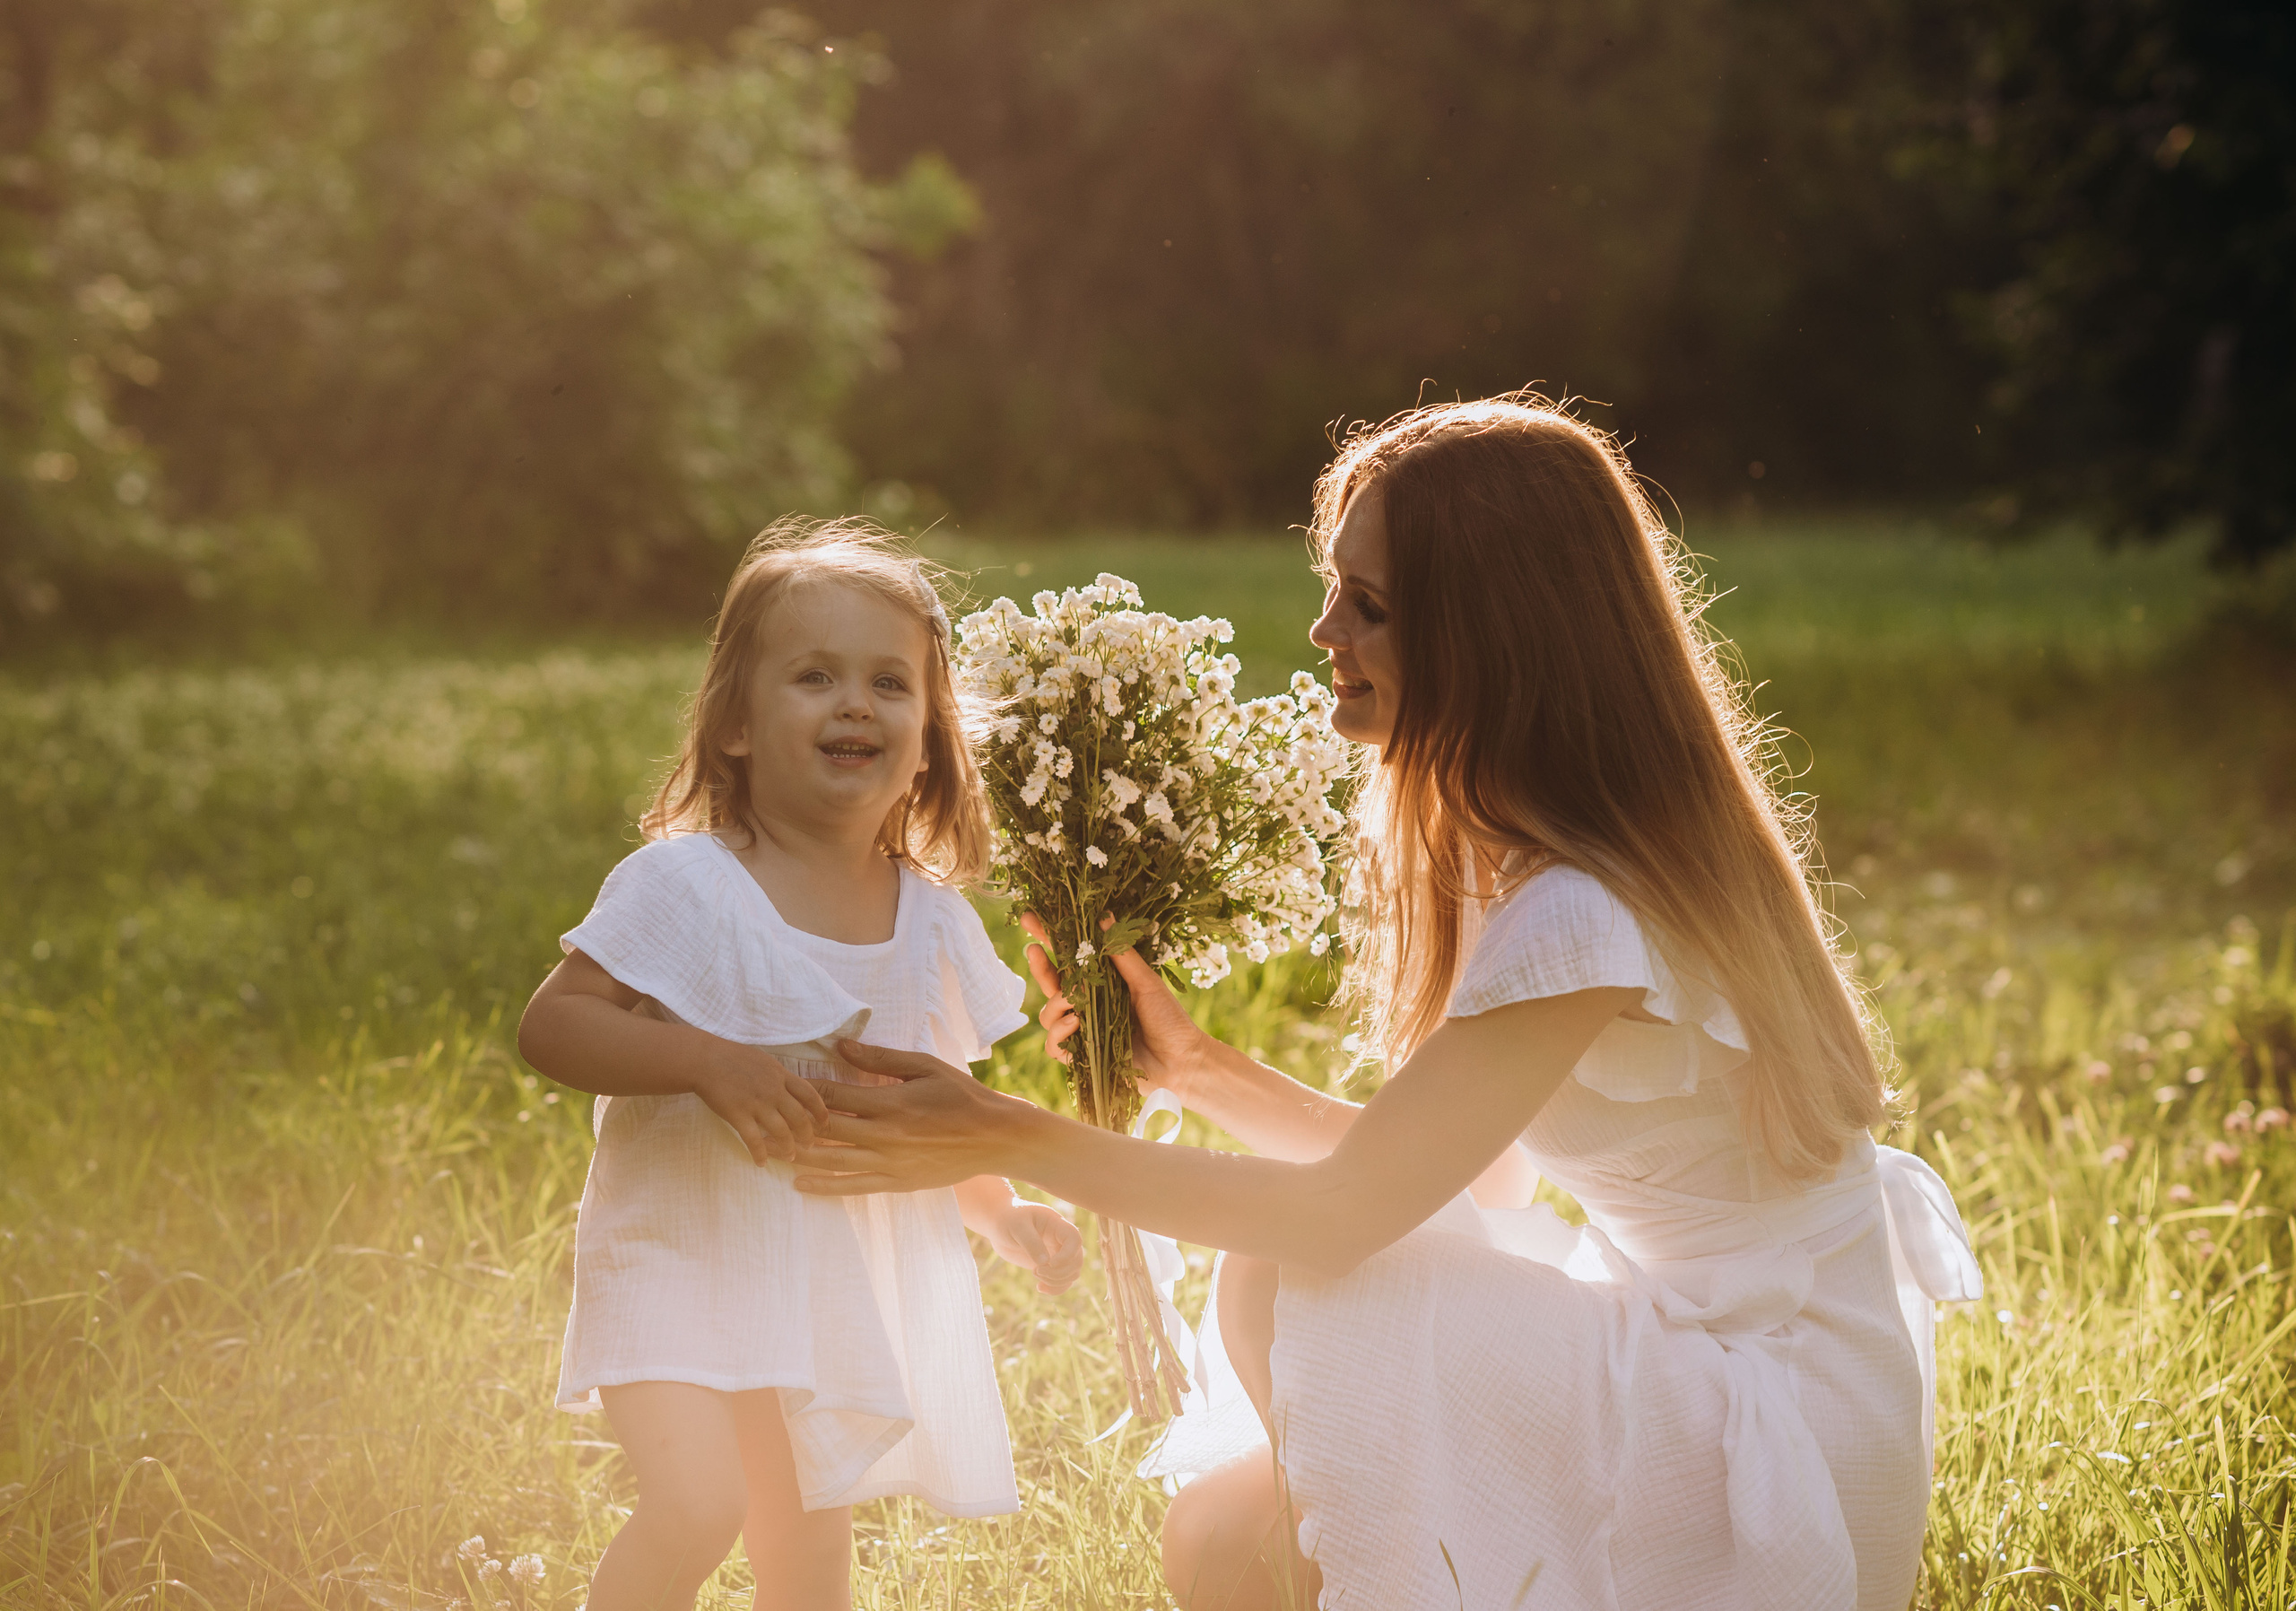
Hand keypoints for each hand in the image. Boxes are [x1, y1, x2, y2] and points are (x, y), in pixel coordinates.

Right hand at [691, 1043, 828, 1164]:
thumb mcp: (763, 1060)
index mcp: (781, 1075)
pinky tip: (761, 1163)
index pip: (810, 1094)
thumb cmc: (732, 1057)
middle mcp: (773, 1090)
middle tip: (809, 1145)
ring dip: (788, 1147)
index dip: (820, 1111)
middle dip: (807, 1134)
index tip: (824, 1123)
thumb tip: (789, 1086)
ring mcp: (756, 1103)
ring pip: (781, 1131)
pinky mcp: (738, 1115)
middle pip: (799, 1116)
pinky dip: (759, 1154)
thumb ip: (778, 1075)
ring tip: (790, 1157)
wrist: (704, 1060)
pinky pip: (753, 1140)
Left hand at [792, 1039, 1036, 1192]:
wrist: (996, 1137)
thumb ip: (880, 1059)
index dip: (805, 1088)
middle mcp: (885, 1135)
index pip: (834, 1094)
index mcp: (891, 1102)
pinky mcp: (897, 1182)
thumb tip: (841, 1046)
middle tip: (767, 1117)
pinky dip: (824, 1186)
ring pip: (833, 1160)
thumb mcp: (925, 1066)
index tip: (784, 1082)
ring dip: (800, 1155)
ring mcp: (890, 1163)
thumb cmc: (962, 1096)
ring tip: (771, 1151)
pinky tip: (801, 1183)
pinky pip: (853, 1186)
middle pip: (827, 1129)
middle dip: (795, 1123)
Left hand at [984, 1200, 1084, 1294]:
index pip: (1074, 1239)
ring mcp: (1057, 1252)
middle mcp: (1061, 1239)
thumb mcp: (1017, 1226)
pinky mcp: (1049, 1265)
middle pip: (1076, 1260)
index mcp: (1057, 1224)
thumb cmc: (1008, 1219)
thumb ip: (1031, 1243)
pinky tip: (1040, 1288)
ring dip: (1057, 1281)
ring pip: (1072, 1272)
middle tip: (1036, 1272)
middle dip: (1059, 1272)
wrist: (1000, 1224)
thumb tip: (1045, 1262)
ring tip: (1036, 1277)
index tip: (1050, 1263)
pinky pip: (1062, 1280)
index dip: (1067, 1255)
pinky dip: (1055, 1288)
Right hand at [1019, 912, 1214, 1100]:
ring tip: (1075, 1004)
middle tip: (1034, 950)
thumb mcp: (1146, 982)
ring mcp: (1082, 1031)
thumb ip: (1122, 955)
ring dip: (1055, 1005)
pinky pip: (1053, 1046)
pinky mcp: (1081, 1056)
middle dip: (1039, 967)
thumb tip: (1103, 917)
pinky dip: (1058, 1034)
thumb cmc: (1169, 1018)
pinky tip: (1076, 1025)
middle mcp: (1087, 1005)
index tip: (1029, 919)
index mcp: (1100, 984)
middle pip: (1050, 985)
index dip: (1048, 939)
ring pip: (1047, 1015)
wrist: (1181, 1060)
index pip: (1069, 960)